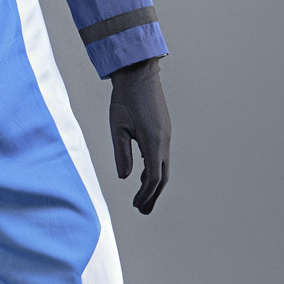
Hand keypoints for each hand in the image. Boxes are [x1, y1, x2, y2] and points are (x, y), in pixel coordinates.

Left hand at [109, 58, 170, 214]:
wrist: (139, 73)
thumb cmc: (124, 98)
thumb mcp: (118, 126)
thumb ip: (122, 153)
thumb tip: (125, 177)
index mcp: (153, 142)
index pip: (153, 177)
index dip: (145, 194)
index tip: (135, 205)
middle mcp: (164, 140)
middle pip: (162, 176)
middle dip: (152, 195)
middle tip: (142, 211)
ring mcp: (166, 135)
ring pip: (164, 166)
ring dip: (154, 184)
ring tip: (144, 199)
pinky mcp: (163, 130)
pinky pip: (162, 156)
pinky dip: (155, 170)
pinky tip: (144, 175)